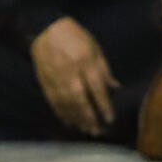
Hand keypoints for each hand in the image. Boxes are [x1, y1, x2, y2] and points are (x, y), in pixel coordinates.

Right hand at [30, 17, 118, 137]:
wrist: (45, 30)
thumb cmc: (75, 37)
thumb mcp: (94, 48)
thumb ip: (104, 69)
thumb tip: (115, 88)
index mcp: (85, 62)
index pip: (96, 88)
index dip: (103, 105)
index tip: (109, 119)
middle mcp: (70, 73)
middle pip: (80, 100)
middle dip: (89, 117)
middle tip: (97, 131)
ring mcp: (56, 79)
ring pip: (66, 104)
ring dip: (76, 119)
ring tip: (85, 130)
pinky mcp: (45, 83)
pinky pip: (54, 102)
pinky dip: (62, 114)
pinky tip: (69, 123)